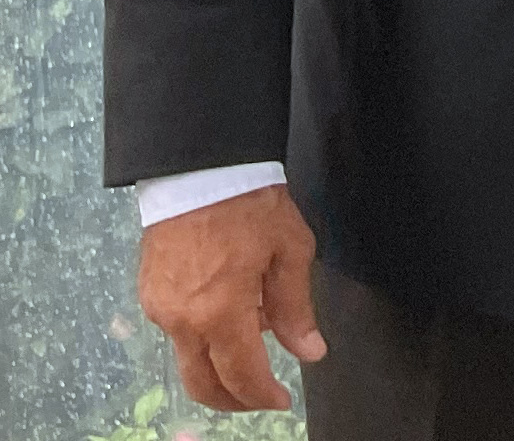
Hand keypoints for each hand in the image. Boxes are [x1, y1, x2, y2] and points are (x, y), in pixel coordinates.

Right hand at [139, 184, 325, 412]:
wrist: (200, 169)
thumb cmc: (252, 206)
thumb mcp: (290, 252)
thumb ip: (296, 309)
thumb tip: (310, 353)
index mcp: (221, 313)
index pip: (241, 376)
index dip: (263, 397)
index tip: (283, 401)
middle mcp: (182, 321)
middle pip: (202, 383)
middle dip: (233, 400)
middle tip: (262, 396)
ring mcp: (159, 309)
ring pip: (187, 359)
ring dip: (218, 365)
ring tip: (256, 339)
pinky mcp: (148, 294)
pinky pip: (176, 332)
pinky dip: (203, 337)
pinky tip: (231, 314)